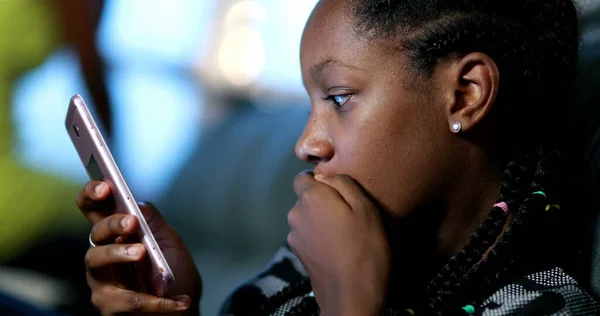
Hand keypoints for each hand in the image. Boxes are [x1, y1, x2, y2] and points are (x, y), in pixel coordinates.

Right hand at [77, 180, 201, 314]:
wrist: (184, 310)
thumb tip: (137, 203)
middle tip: (131, 222)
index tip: (106, 186)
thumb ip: (153, 223)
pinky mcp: (110, 306)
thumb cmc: (174, 275)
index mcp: (115, 235)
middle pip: (95, 234)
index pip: (93, 209)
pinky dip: (158, 301)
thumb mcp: (169, 243)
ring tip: (142, 253)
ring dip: (120, 254)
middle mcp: (103, 256)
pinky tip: (179, 300)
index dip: (92, 195)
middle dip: (111, 224)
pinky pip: (130, 301)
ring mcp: (103, 281)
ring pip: (97, 261)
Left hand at [287, 171, 390, 315]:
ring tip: (346, 234)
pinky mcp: (298, 254)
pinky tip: (339, 248)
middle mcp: (296, 214)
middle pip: (306, 198)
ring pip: (308, 218)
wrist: (352, 296)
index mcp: (310, 198)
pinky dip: (320, 238)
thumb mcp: (365, 208)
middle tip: (350, 215)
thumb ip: (344, 184)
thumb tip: (328, 177)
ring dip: (322, 221)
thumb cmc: (364, 250)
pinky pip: (309, 236)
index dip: (320, 180)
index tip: (339, 191)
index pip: (302, 177)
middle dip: (324, 202)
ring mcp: (294, 236)